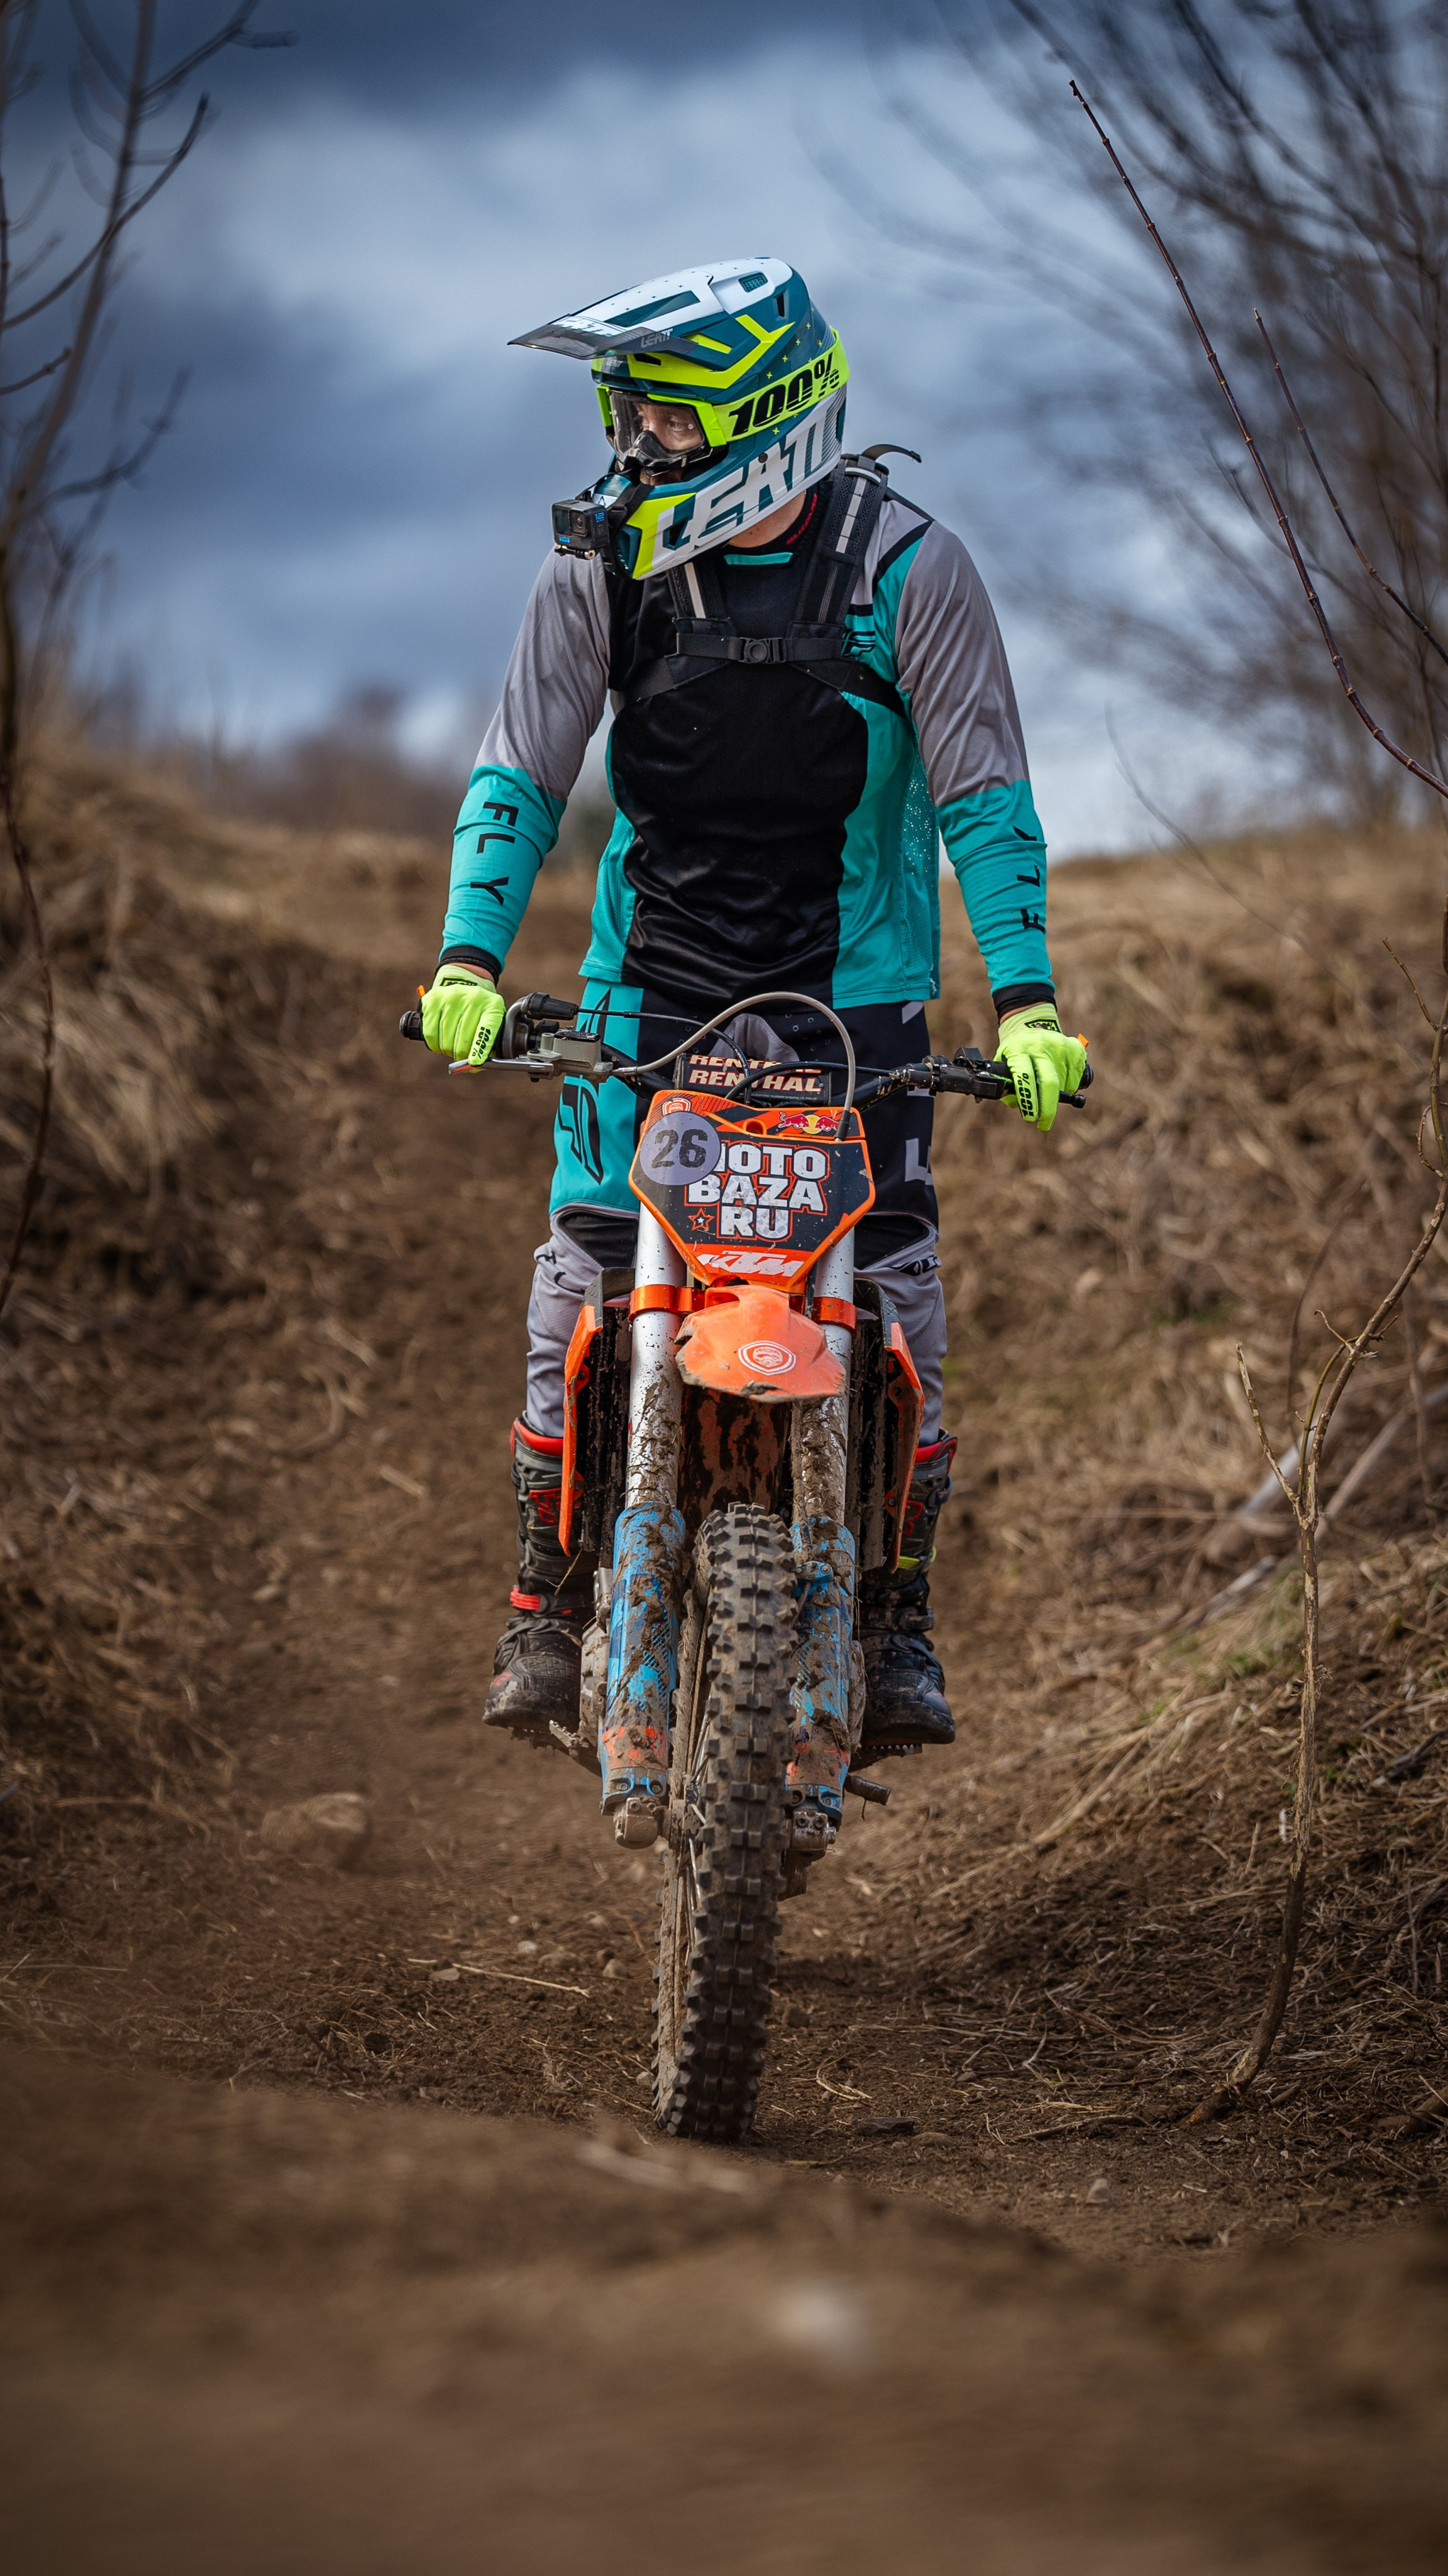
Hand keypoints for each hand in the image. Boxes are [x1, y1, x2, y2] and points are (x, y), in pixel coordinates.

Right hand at [420, 965, 504, 1063]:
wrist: (465, 985)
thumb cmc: (480, 1014)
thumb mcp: (492, 1026)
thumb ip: (487, 1048)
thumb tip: (473, 1068)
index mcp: (492, 1005)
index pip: (487, 1029)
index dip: (480, 1048)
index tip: (474, 1062)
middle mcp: (473, 997)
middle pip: (464, 1039)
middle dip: (462, 1055)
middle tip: (462, 1057)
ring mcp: (452, 997)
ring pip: (446, 1039)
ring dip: (448, 1050)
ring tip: (452, 1046)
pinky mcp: (434, 999)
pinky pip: (430, 1033)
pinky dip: (435, 1045)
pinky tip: (440, 1042)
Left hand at [996, 1006, 1086, 1132]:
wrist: (1031, 1024)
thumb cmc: (1015, 1053)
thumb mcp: (1003, 1064)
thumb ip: (1008, 1086)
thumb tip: (1019, 1105)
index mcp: (1019, 1050)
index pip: (1025, 1077)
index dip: (1029, 1100)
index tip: (1030, 1118)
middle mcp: (1040, 1046)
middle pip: (1049, 1082)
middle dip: (1048, 1108)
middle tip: (1044, 1124)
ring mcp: (1060, 1045)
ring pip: (1064, 1084)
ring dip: (1057, 1095)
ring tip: (1046, 1087)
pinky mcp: (1076, 1048)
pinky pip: (1076, 1079)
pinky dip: (1069, 1086)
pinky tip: (1059, 1078)